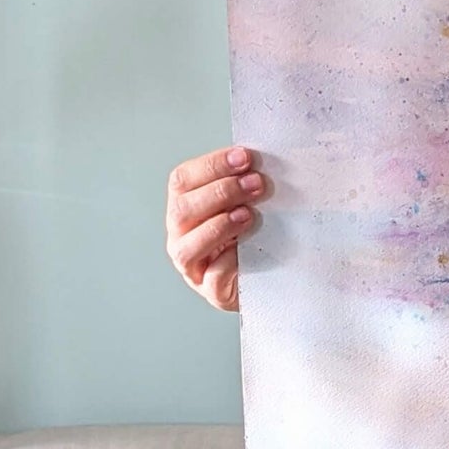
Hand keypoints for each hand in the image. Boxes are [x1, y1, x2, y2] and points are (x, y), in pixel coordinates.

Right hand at [165, 146, 265, 311]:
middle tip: (256, 183)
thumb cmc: (253, 232)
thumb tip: (262, 160)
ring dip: (220, 225)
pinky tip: (245, 250)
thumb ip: (244, 182)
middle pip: (183, 209)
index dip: (212, 165)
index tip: (245, 156)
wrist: (268, 274)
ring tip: (248, 214)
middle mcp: (180, 235)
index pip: (182, 179)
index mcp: (184, 206)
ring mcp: (192, 266)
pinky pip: (213, 277)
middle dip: (221, 192)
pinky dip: (228, 262)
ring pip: (187, 247)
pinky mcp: (212, 291)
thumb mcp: (245, 201)